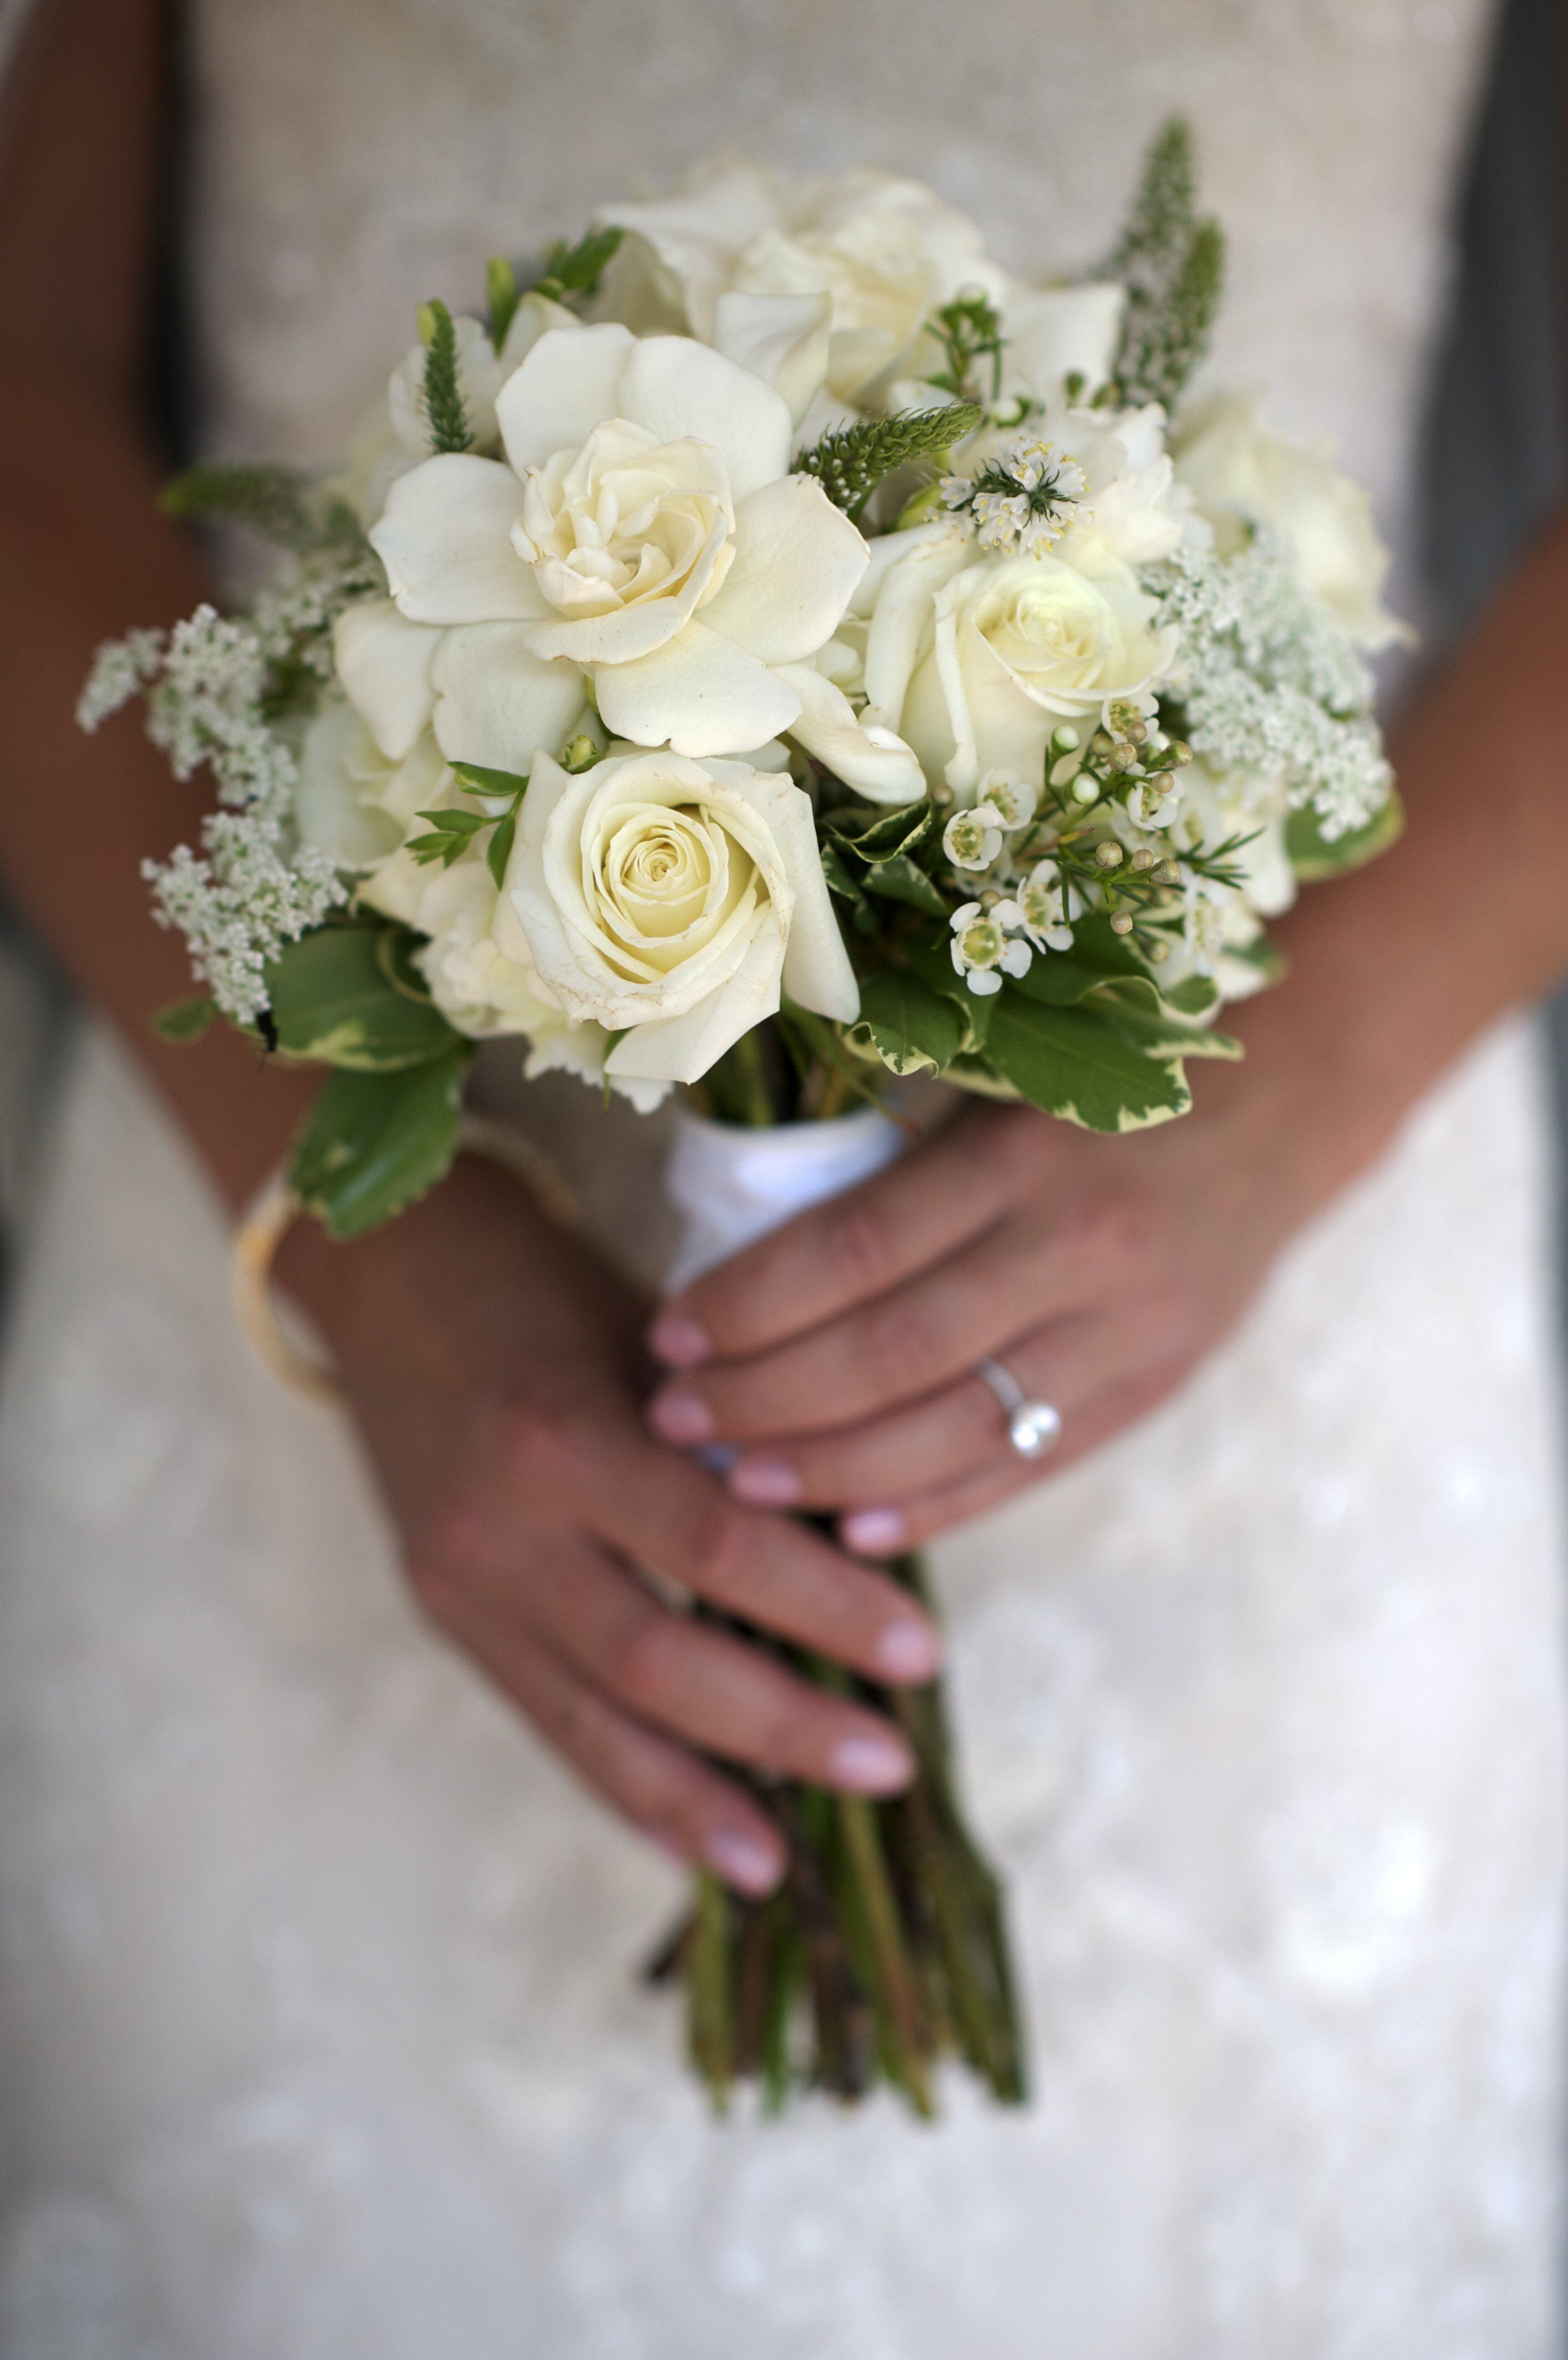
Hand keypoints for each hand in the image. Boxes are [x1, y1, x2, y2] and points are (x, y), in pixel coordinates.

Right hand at [278, 1154, 942, 1896]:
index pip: (715, 1544)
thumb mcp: (651, 1337)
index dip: (824, 1607)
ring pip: (593, 1721)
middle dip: (780, 1726)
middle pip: (658, 1660)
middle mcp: (504, 1527)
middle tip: (887, 1765)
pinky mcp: (450, 1616)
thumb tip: (859, 1543)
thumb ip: (732, 1440)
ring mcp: (465, 1585)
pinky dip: (622, 1786)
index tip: (921, 1652)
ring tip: (784, 1863)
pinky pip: (546, 1722)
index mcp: (565, 1435)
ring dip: (697, 1799)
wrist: (390, 1272)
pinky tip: (687, 1842)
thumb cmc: (548, 1284)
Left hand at [644, 1064, 1356, 1553]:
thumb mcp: (999, 1085)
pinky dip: (932, 1507)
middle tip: (674, 1416)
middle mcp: (1076, 1245)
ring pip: (951, 1429)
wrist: (1279, 1113)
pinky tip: (847, 1530)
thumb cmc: (1099, 1087)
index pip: (855, 1246)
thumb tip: (739, 1243)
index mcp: (1020, 1152)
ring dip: (829, 1469)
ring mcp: (1122, 1330)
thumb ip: (895, 1162)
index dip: (750, 1301)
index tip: (668, 1332)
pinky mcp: (1149, 1389)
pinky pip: (1025, 1468)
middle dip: (765, 1397)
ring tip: (737, 1480)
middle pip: (890, 1352)